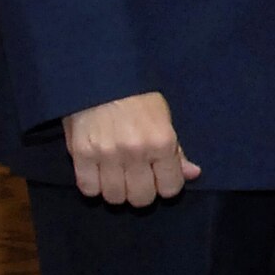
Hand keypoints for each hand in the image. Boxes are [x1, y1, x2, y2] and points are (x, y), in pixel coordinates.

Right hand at [62, 91, 199, 206]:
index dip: (166, 186)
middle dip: (142, 191)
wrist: (102, 76)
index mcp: (162, 141)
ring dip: (117, 190)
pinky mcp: (80, 155)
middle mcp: (135, 152)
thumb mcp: (165, 118)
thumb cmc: (138, 96)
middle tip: (138, 178)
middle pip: (141, 199)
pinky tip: (98, 173)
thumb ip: (177, 150)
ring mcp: (107, 155)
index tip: (160, 178)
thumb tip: (193, 174)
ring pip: (114, 198)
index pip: (170, 188)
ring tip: (117, 174)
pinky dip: (94, 186)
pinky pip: (88, 189)